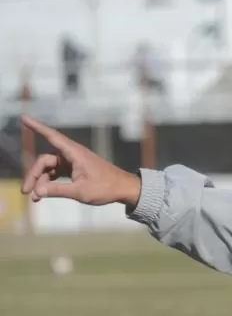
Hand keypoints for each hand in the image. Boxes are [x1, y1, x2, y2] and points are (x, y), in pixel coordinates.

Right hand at [20, 115, 141, 206]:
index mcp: (75, 153)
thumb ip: (58, 190)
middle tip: (25, 192)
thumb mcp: (80, 191)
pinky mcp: (74, 169)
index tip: (23, 117)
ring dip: (40, 182)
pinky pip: (55, 174)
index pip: (52, 136)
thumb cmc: (106, 188)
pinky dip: (49, 183)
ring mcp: (72, 162)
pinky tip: (42, 195)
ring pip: (49, 169)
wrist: (124, 189)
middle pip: (45, 161)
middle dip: (34, 176)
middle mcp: (72, 154)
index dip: (37, 127)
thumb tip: (37, 191)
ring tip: (34, 198)